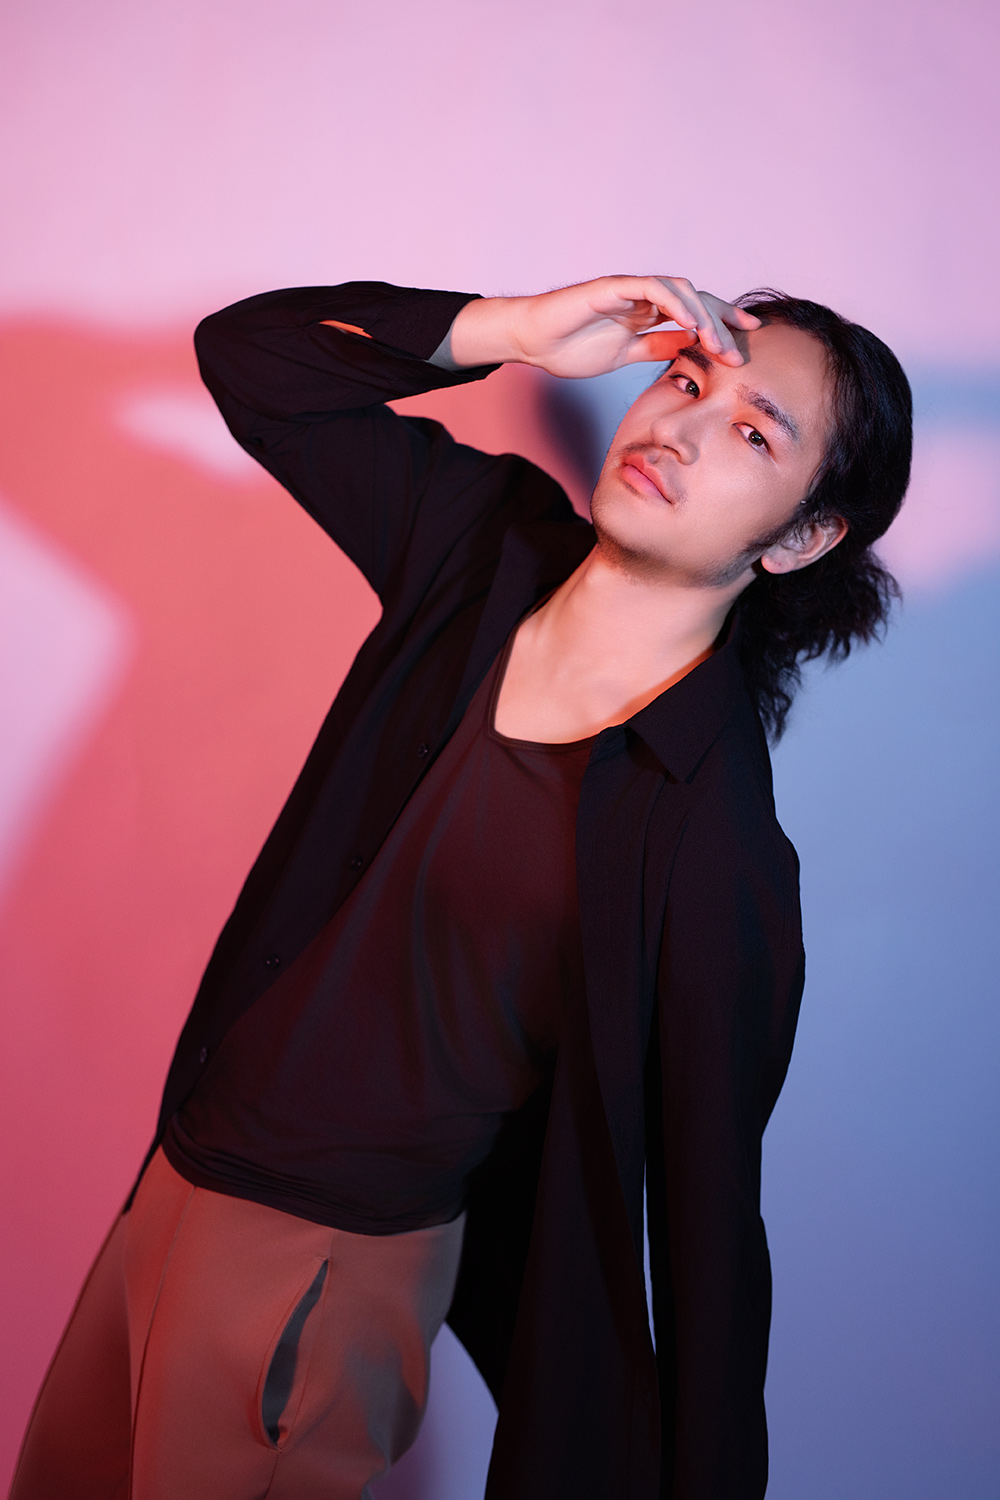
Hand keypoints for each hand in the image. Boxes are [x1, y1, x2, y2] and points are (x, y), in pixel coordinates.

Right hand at [449, 275, 759, 376]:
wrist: (533, 340)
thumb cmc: (569, 347)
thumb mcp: (626, 355)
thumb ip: (656, 348)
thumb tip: (687, 349)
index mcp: (646, 314)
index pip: (693, 314)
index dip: (721, 325)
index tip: (746, 342)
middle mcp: (643, 297)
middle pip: (695, 300)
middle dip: (723, 320)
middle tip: (742, 347)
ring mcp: (630, 290)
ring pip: (680, 291)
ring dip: (703, 316)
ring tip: (717, 344)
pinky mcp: (614, 287)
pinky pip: (652, 288)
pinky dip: (675, 303)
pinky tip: (690, 323)